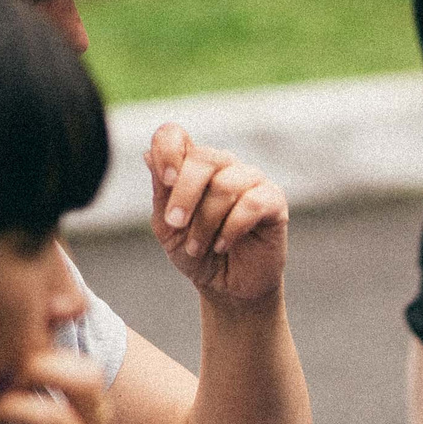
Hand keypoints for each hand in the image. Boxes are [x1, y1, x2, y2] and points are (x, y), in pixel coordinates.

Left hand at [146, 123, 288, 309]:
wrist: (227, 288)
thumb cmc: (197, 253)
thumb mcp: (168, 227)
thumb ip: (162, 192)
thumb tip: (148, 155)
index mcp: (193, 167)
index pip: (176, 135)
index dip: (167, 150)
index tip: (165, 181)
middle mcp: (224, 166)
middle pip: (204, 157)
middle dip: (184, 194)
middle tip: (175, 224)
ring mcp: (251, 181)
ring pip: (226, 185)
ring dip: (206, 221)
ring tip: (198, 246)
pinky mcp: (274, 201)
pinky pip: (253, 203)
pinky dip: (232, 228)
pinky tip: (222, 245)